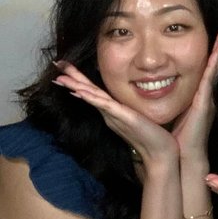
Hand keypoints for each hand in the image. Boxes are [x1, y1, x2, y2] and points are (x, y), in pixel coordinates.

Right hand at [54, 61, 177, 162]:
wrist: (159, 153)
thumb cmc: (152, 136)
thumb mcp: (138, 117)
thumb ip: (128, 110)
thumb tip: (125, 103)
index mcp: (112, 111)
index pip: (93, 92)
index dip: (80, 80)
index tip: (66, 69)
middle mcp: (110, 113)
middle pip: (88, 92)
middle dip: (73, 79)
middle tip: (58, 65)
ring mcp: (115, 115)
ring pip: (92, 97)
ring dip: (76, 87)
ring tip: (61, 78)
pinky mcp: (123, 117)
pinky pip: (105, 106)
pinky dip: (92, 98)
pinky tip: (81, 92)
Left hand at [171, 24, 217, 159]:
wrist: (180, 155)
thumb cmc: (173, 138)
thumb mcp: (170, 113)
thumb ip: (165, 100)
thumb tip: (154, 91)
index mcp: (197, 96)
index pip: (205, 68)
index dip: (212, 52)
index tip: (217, 36)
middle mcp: (205, 94)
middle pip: (215, 63)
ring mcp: (207, 96)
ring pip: (216, 65)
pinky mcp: (205, 100)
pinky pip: (211, 75)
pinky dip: (217, 60)